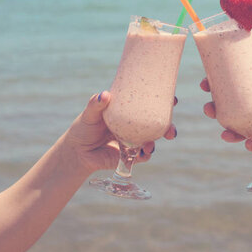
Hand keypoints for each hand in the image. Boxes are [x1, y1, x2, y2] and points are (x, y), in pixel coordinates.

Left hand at [63, 91, 177, 174]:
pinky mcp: (130, 156)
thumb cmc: (84, 128)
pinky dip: (146, 154)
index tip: (173, 99)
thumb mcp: (90, 114)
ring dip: (157, 142)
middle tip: (171, 129)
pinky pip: (143, 156)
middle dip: (169, 126)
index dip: (164, 101)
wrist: (78, 152)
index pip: (150, 104)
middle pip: (158, 124)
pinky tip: (144, 153)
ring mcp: (134, 140)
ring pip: (153, 140)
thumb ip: (96, 104)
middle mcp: (135, 126)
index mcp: (129, 112)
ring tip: (150, 145)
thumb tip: (105, 95)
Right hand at [200, 78, 251, 151]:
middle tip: (209, 108)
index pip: (230, 89)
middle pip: (226, 110)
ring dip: (227, 131)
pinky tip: (249, 145)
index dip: (215, 86)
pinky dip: (250, 145)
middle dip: (213, 109)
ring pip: (236, 129)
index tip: (205, 83)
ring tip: (225, 133)